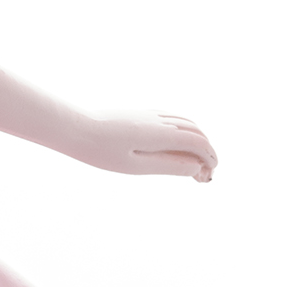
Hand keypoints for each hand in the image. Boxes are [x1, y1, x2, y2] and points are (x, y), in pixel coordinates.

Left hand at [82, 113, 217, 183]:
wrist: (76, 127)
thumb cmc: (102, 151)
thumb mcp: (136, 166)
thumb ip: (168, 166)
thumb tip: (196, 168)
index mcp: (161, 132)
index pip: (197, 142)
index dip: (210, 156)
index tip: (211, 172)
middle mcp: (159, 119)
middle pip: (195, 130)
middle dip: (205, 150)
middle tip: (204, 173)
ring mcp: (150, 113)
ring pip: (185, 121)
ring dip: (195, 139)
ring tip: (193, 161)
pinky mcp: (141, 113)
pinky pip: (172, 117)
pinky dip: (183, 130)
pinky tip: (177, 145)